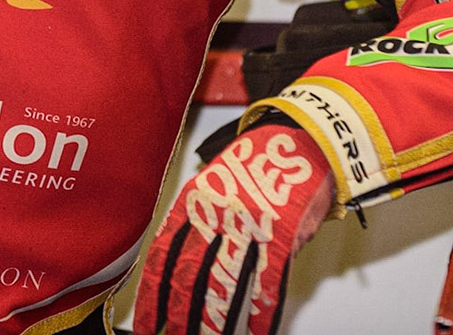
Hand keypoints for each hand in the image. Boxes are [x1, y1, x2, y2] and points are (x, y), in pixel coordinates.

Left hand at [134, 125, 333, 334]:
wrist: (304, 136)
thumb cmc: (262, 158)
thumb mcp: (218, 180)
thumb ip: (203, 217)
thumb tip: (190, 257)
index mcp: (196, 199)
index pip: (164, 255)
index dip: (154, 293)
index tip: (147, 320)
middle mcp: (217, 213)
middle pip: (190, 275)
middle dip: (180, 313)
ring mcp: (249, 225)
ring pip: (225, 283)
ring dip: (215, 319)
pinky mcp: (281, 233)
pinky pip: (267, 281)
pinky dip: (260, 311)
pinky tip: (254, 331)